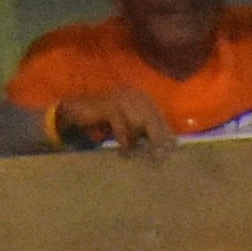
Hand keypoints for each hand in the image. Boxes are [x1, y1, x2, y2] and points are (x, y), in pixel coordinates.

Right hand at [52, 93, 175, 155]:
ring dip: (135, 139)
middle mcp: (134, 94)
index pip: (158, 116)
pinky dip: (122, 139)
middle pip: (151, 119)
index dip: (166, 132)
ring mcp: (121, 98)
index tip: (173, 148)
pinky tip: (122, 151)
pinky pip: (121, 126)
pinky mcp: (109, 106)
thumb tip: (164, 145)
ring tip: (132, 152)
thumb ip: (143, 130)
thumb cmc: (105, 120)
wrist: (78, 110)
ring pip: (138, 123)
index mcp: (141, 97)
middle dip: (157, 138)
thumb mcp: (128, 124)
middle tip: (160, 156)